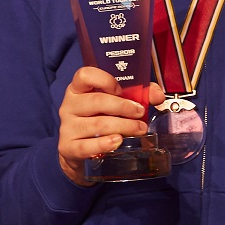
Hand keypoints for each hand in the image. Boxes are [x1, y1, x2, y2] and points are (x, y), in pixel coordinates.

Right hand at [57, 67, 155, 185]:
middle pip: (97, 101)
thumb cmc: (99, 119)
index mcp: (78, 89)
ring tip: (138, 129)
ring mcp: (68, 127)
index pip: (84, 75)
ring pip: (97, 125)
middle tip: (140, 113)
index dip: (105, 80)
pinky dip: (104, 144)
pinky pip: (87, 146)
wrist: (77, 150)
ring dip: (122, 126)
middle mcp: (70, 105)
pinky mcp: (69, 147)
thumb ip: (137, 94)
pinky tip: (118, 141)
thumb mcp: (113, 103)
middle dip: (123, 107)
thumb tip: (157, 95)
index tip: (121, 89)